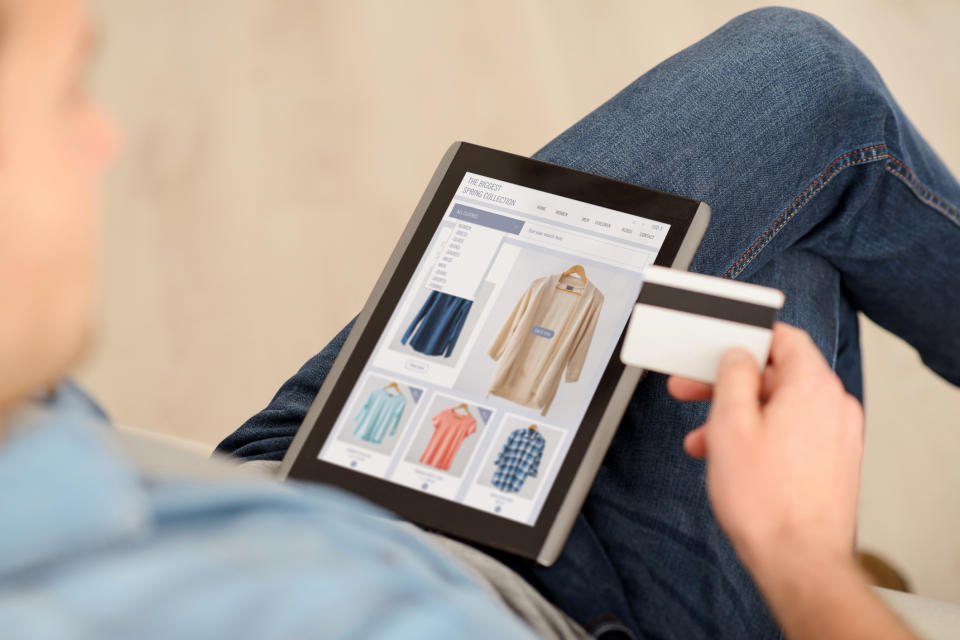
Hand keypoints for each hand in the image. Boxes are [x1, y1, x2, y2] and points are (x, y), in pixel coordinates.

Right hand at [668, 323, 864, 573]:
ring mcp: (837, 436)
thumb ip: (732, 377)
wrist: (799, 562)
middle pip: (777, 374)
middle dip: (729, 382)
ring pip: (780, 407)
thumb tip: (736, 356)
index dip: (743, 337)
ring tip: (704, 437)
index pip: (782, 337)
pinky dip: (760, 436)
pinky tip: (729, 458)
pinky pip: (791, 433)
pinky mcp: (832, 462)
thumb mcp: (730, 424)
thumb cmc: (767, 502)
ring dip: (739, 415)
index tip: (715, 345)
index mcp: (813, 386)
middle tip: (692, 388)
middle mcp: (833, 406)